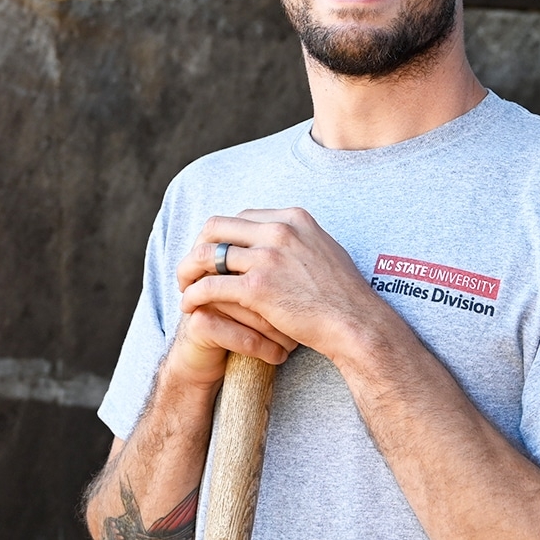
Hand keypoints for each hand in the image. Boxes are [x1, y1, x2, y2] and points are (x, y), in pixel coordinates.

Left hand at [177, 208, 385, 358]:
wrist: (356, 323)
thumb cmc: (344, 295)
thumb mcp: (324, 250)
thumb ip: (299, 241)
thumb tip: (283, 239)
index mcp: (293, 218)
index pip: (242, 216)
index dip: (223, 235)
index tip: (215, 254)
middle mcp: (278, 231)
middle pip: (217, 226)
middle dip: (197, 246)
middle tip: (191, 268)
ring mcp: (267, 257)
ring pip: (207, 254)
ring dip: (188, 270)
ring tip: (183, 287)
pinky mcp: (257, 287)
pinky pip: (210, 285)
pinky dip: (193, 295)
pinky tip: (189, 306)